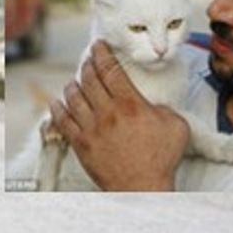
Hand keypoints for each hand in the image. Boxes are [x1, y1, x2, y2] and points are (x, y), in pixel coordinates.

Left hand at [49, 41, 188, 190]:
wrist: (142, 187)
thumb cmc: (161, 159)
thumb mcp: (175, 125)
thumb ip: (163, 108)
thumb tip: (153, 104)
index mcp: (131, 104)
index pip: (112, 69)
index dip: (103, 53)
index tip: (99, 45)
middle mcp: (108, 112)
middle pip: (90, 79)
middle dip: (87, 64)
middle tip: (88, 58)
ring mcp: (91, 128)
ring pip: (74, 97)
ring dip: (73, 84)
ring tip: (75, 80)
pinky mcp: (80, 144)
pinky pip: (63, 121)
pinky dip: (58, 108)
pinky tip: (57, 103)